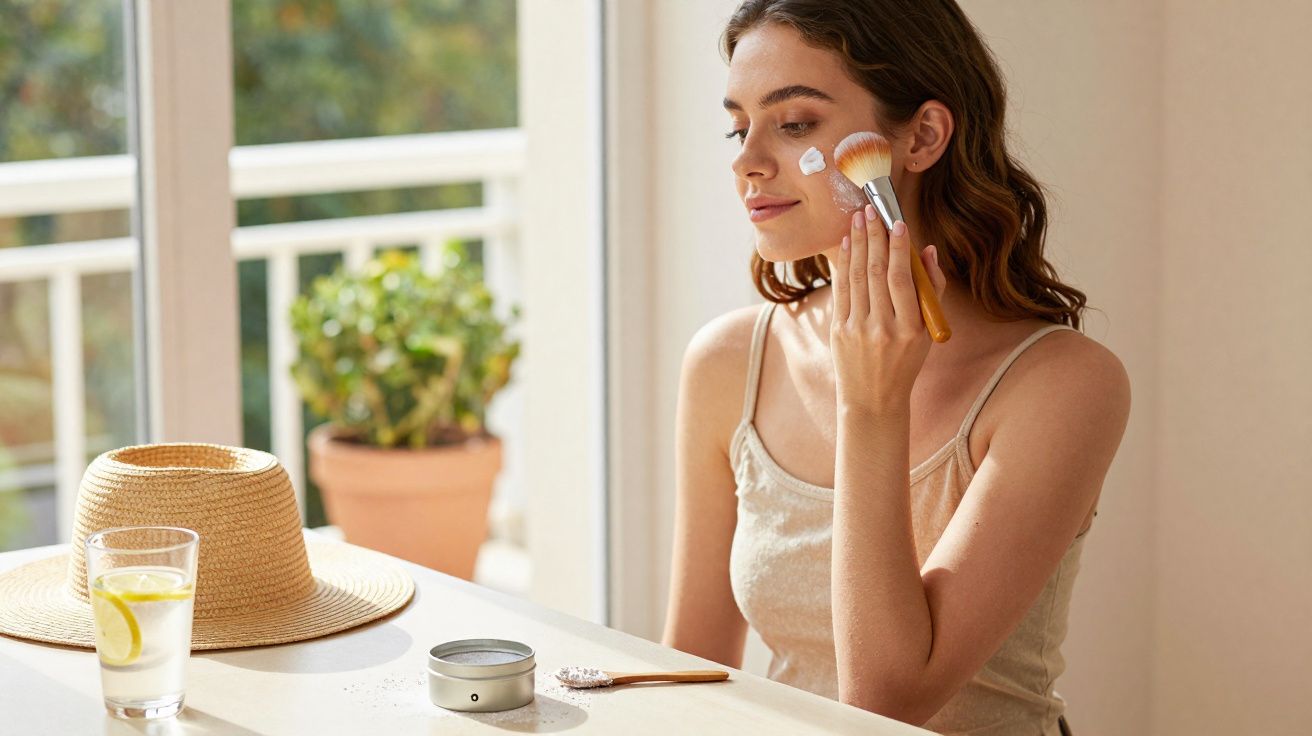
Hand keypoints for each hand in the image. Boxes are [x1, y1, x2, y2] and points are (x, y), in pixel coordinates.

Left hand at [831, 204, 947, 410]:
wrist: (873, 398)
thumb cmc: (906, 361)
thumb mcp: (928, 332)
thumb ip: (932, 290)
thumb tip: (927, 250)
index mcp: (911, 328)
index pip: (902, 279)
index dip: (899, 248)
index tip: (898, 223)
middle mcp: (883, 328)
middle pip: (876, 272)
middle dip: (874, 237)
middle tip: (871, 210)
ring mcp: (857, 329)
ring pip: (857, 277)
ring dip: (857, 244)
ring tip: (858, 219)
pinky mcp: (838, 330)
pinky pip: (841, 290)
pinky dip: (843, 264)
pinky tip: (847, 244)